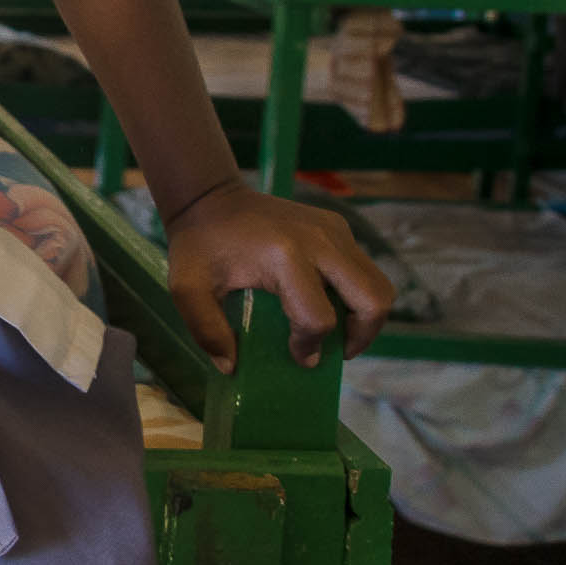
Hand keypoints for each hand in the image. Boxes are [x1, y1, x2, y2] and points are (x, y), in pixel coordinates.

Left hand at [162, 177, 397, 373]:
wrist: (210, 198)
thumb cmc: (199, 245)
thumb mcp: (187, 288)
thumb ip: (205, 330)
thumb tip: (231, 366)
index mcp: (284, 256)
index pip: (318, 318)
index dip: (309, 347)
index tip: (297, 357)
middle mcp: (319, 240)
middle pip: (372, 301)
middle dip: (362, 337)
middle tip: (337, 351)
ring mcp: (334, 230)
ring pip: (379, 285)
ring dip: (367, 317)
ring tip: (339, 332)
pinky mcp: (337, 225)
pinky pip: (365, 269)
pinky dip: (358, 294)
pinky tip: (330, 303)